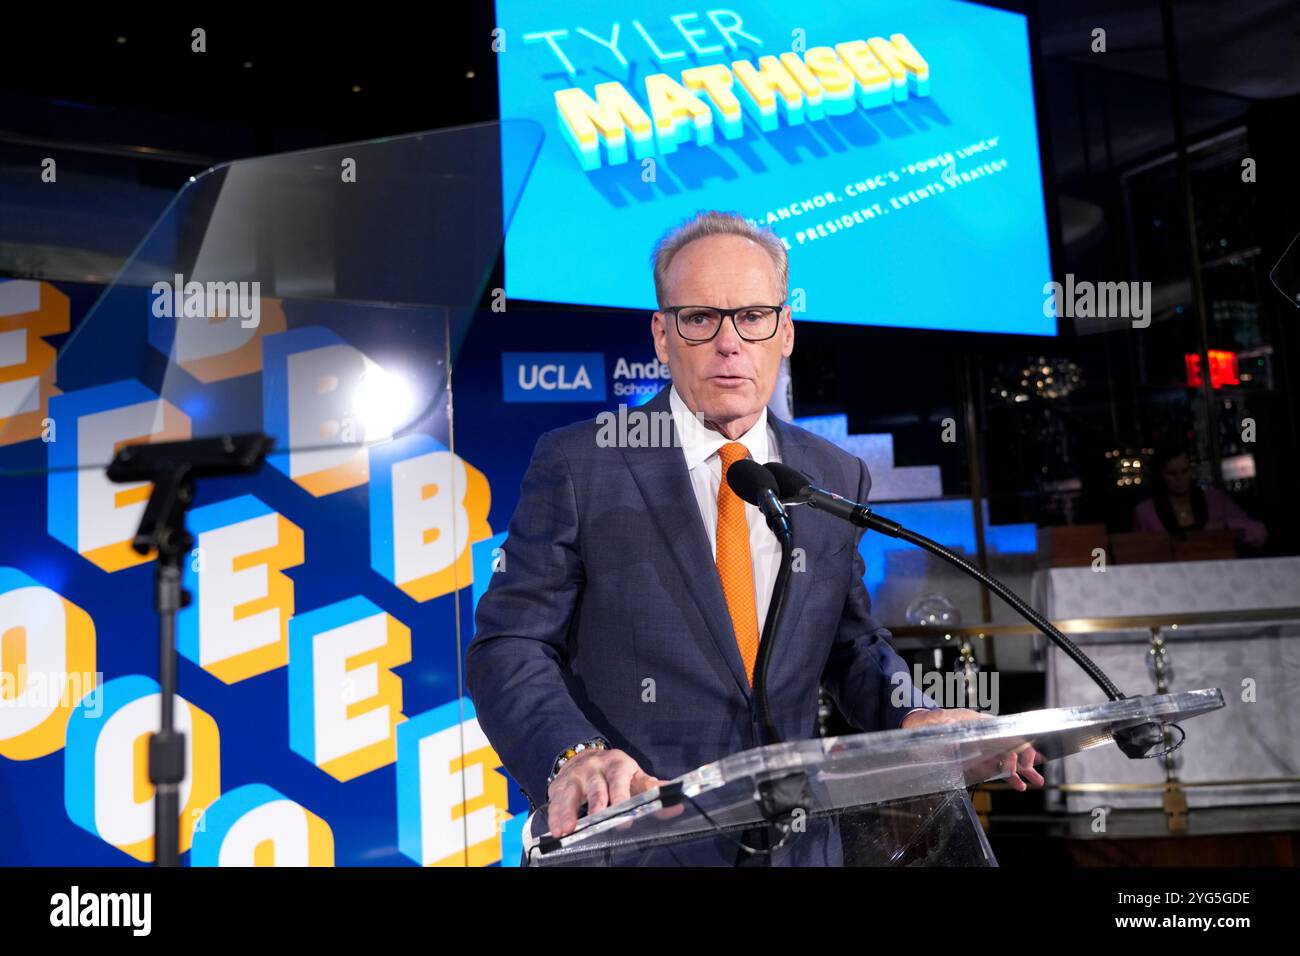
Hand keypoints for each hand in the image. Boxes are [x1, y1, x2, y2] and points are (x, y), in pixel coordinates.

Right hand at [546, 748, 664, 836]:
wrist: (585, 757)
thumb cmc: (616, 773)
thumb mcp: (635, 777)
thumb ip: (653, 791)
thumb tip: (677, 805)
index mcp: (617, 765)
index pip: (619, 780)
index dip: (621, 796)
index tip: (623, 813)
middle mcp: (594, 768)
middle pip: (596, 787)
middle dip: (597, 804)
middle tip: (597, 821)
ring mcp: (575, 777)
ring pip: (571, 794)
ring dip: (568, 812)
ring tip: (567, 830)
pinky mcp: (560, 787)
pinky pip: (556, 802)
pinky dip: (555, 816)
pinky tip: (556, 830)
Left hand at [901, 707, 1044, 791]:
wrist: (917, 728)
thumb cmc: (927, 722)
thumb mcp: (935, 721)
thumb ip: (945, 724)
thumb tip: (952, 728)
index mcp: (979, 723)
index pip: (1004, 732)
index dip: (1016, 745)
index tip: (1021, 758)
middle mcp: (985, 736)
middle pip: (1011, 746)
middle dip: (1024, 759)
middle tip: (1031, 773)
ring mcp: (983, 748)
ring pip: (1008, 758)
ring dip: (1023, 770)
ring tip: (1037, 781)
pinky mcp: (978, 760)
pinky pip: (997, 768)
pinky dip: (1009, 776)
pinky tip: (1019, 785)